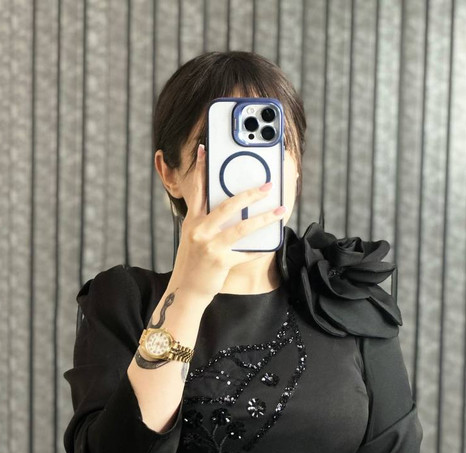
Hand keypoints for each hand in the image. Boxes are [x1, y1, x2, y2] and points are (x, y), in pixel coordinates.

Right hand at [170, 143, 285, 301]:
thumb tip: (233, 210)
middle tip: (267, 186)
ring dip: (264, 218)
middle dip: (250, 194)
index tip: (204, 149)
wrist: (185, 290)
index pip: (197, 190)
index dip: (200, 169)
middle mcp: (199, 230)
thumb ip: (207, 222)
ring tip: (280, 211)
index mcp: (192, 221)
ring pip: (242, 228)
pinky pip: (246, 253)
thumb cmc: (193, 263)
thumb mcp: (194, 238)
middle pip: (227, 205)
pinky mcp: (220, 261)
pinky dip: (260, 248)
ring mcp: (210, 246)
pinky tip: (273, 243)